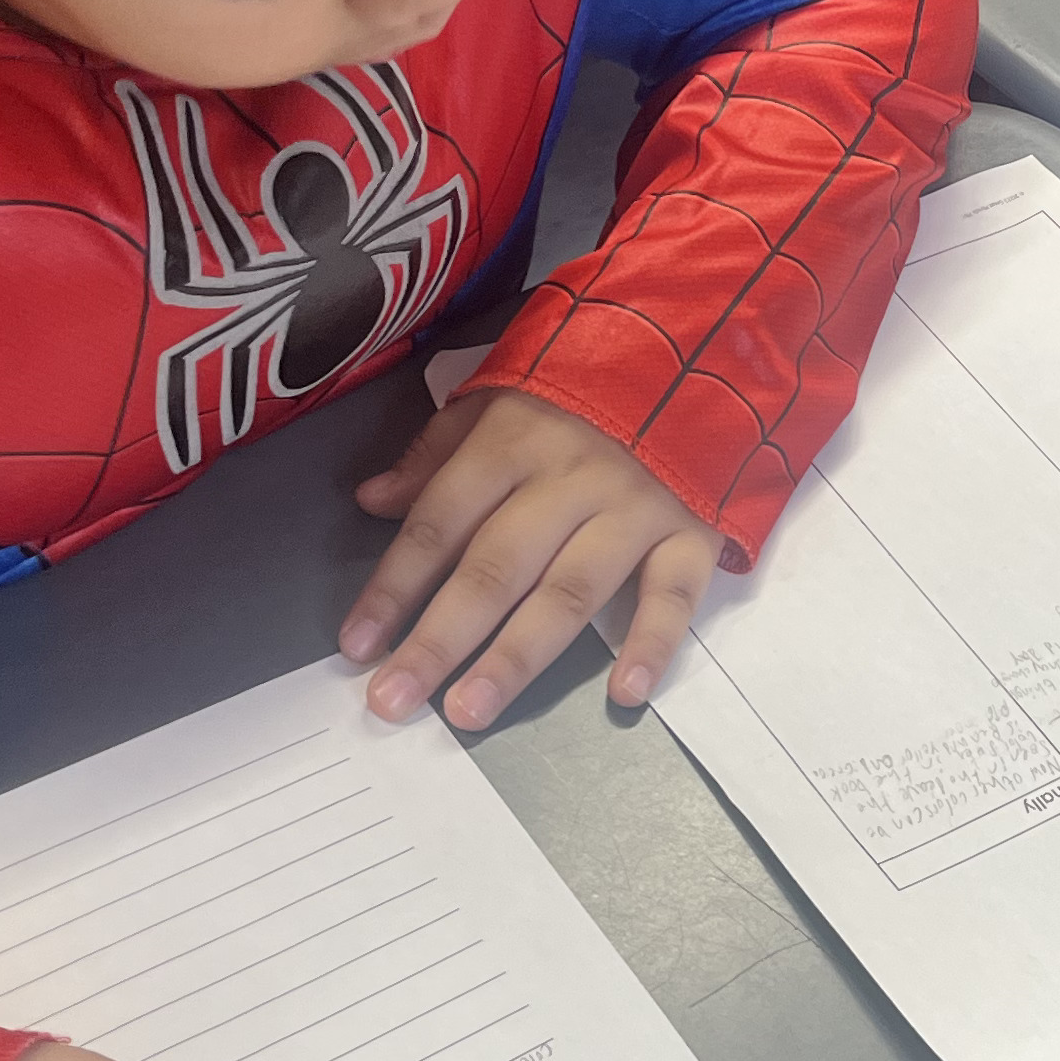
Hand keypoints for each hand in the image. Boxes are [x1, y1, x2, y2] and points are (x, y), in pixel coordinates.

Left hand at [342, 389, 722, 727]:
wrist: (703, 350)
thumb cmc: (586, 380)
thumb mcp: (500, 393)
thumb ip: (438, 451)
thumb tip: (371, 500)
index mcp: (514, 439)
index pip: (440, 521)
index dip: (394, 584)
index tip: (355, 645)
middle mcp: (569, 478)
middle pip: (494, 568)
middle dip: (439, 638)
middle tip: (393, 700)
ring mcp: (635, 507)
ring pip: (569, 591)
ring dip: (517, 656)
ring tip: (469, 711)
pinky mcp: (693, 529)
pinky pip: (675, 593)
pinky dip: (654, 643)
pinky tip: (626, 694)